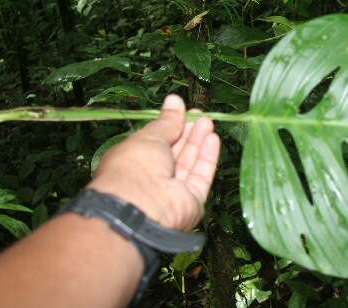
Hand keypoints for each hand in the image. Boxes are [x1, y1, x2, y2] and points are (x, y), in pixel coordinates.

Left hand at [88, 95, 219, 230]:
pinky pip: (201, 176)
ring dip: (199, 141)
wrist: (141, 206)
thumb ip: (166, 122)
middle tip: (200, 113)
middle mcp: (152, 178)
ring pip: (189, 163)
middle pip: (175, 152)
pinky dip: (207, 158)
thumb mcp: (149, 137)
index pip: (155, 142)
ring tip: (208, 120)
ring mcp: (173, 191)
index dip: (169, 125)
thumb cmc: (134, 166)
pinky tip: (213, 138)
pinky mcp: (192, 201)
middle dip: (187, 132)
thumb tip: (175, 101)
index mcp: (134, 163)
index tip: (182, 109)